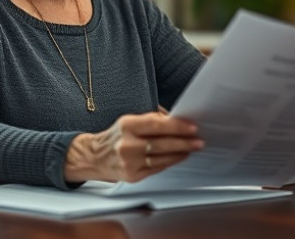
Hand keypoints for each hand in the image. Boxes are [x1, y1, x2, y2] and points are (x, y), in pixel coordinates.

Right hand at [64, 112, 203, 182]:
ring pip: (162, 158)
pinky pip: (157, 168)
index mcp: (126, 125)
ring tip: (192, 148)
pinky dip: (170, 162)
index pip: (156, 125)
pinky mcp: (132, 176)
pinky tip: (179, 157)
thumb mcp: (129, 121)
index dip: (176, 126)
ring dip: (180, 153)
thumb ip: (152, 119)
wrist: (95, 157)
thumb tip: (177, 119)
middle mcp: (126, 144)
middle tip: (198, 140)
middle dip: (183, 142)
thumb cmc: (117, 136)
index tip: (192, 127)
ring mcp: (129, 162)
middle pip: (161, 144)